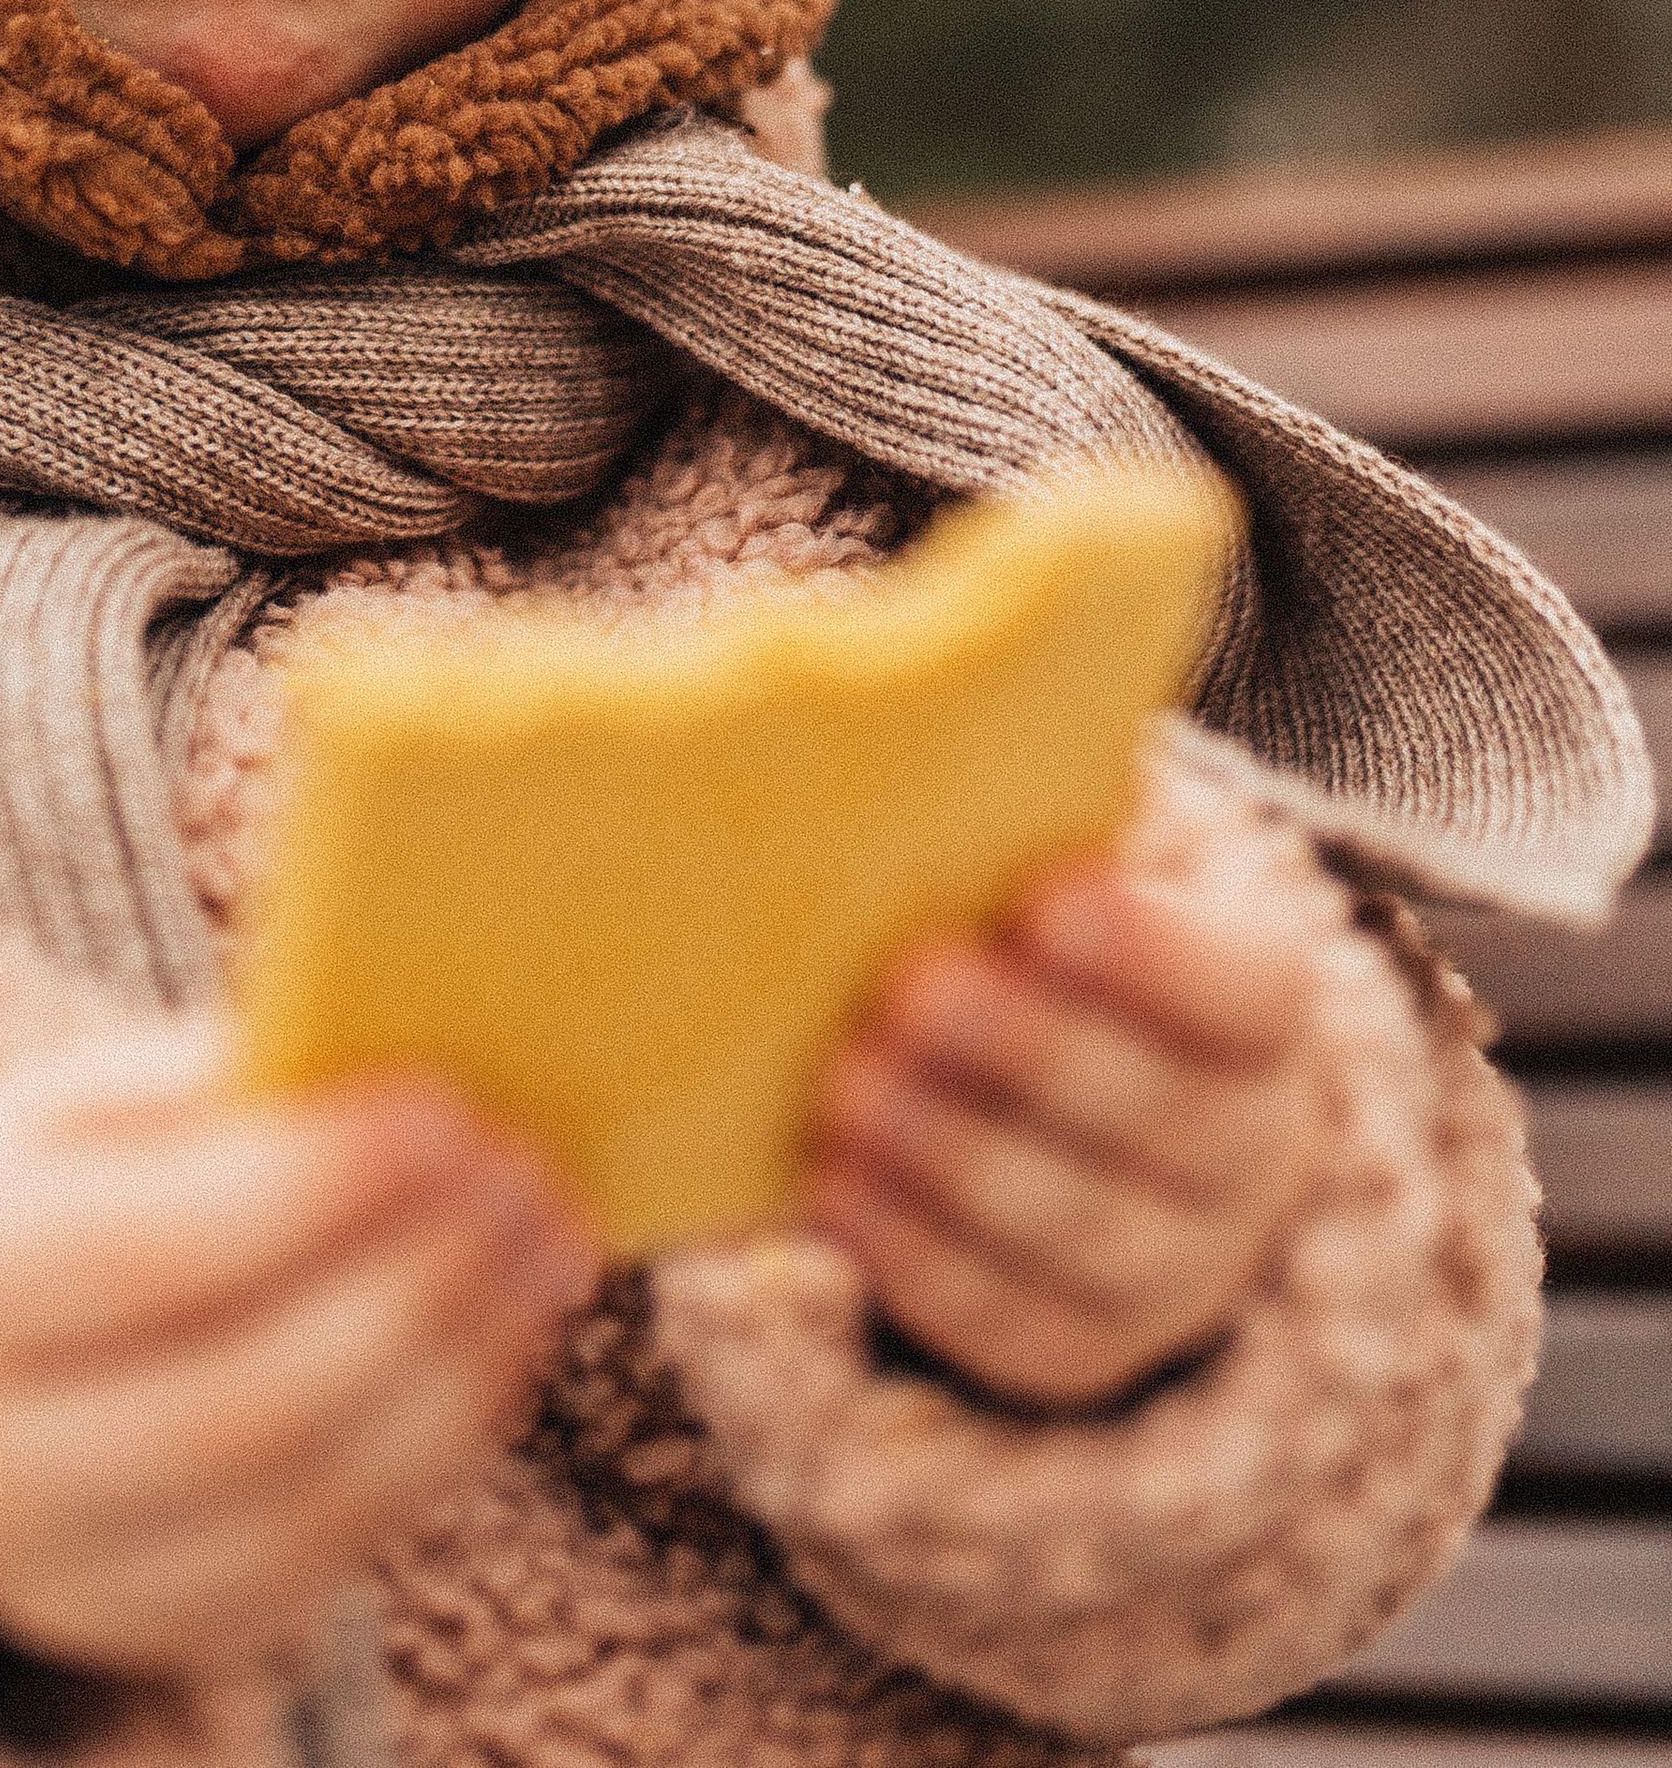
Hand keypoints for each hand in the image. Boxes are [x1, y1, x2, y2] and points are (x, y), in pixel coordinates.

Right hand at [0, 1013, 598, 1685]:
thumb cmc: (49, 1188)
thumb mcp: (77, 1101)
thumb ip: (208, 1079)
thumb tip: (387, 1062)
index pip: (145, 1253)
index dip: (310, 1186)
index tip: (445, 1105)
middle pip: (240, 1402)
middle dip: (411, 1286)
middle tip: (522, 1174)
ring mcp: (72, 1576)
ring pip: (305, 1501)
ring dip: (458, 1367)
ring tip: (547, 1243)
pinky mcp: (165, 1633)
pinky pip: (332, 1561)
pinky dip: (442, 1444)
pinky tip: (506, 1335)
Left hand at [802, 860, 1323, 1410]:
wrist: (1107, 1117)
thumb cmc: (1059, 955)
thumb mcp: (1079, 879)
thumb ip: (1031, 832)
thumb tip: (917, 748)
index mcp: (1265, 1014)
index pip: (1248, 992)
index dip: (1160, 955)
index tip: (1051, 899)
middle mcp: (1249, 1152)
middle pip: (1161, 1115)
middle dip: (1030, 1052)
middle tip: (912, 986)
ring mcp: (1180, 1268)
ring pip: (1087, 1234)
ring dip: (957, 1161)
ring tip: (849, 1089)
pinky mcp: (1089, 1350)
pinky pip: (1013, 1325)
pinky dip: (919, 1263)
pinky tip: (833, 1194)